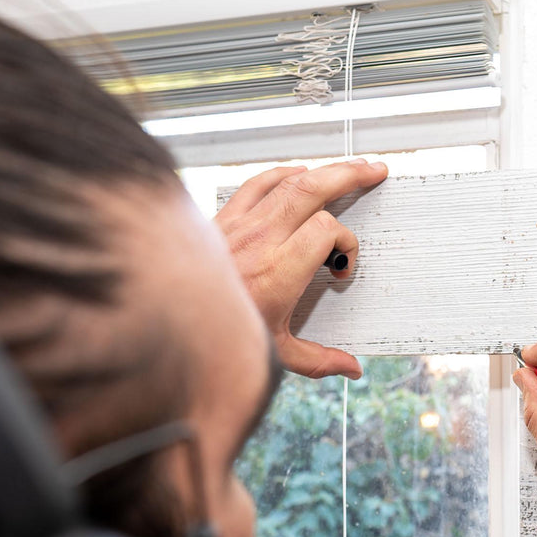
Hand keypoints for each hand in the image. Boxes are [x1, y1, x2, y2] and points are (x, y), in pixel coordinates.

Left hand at [213, 159, 386, 379]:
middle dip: (350, 176)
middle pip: (313, 189)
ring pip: (289, 180)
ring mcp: (239, 224)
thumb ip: (319, 360)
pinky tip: (299, 174)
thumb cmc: (215, 337)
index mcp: (278, 271)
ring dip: (324, 170)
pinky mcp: (222, 218)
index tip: (342, 267)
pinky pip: (257, 183)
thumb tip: (352, 369)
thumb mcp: (275, 355)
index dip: (347, 243)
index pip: (327, 231)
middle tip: (375, 171)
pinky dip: (284, 174)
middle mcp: (260, 240)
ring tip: (350, 167)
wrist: (161, 321)